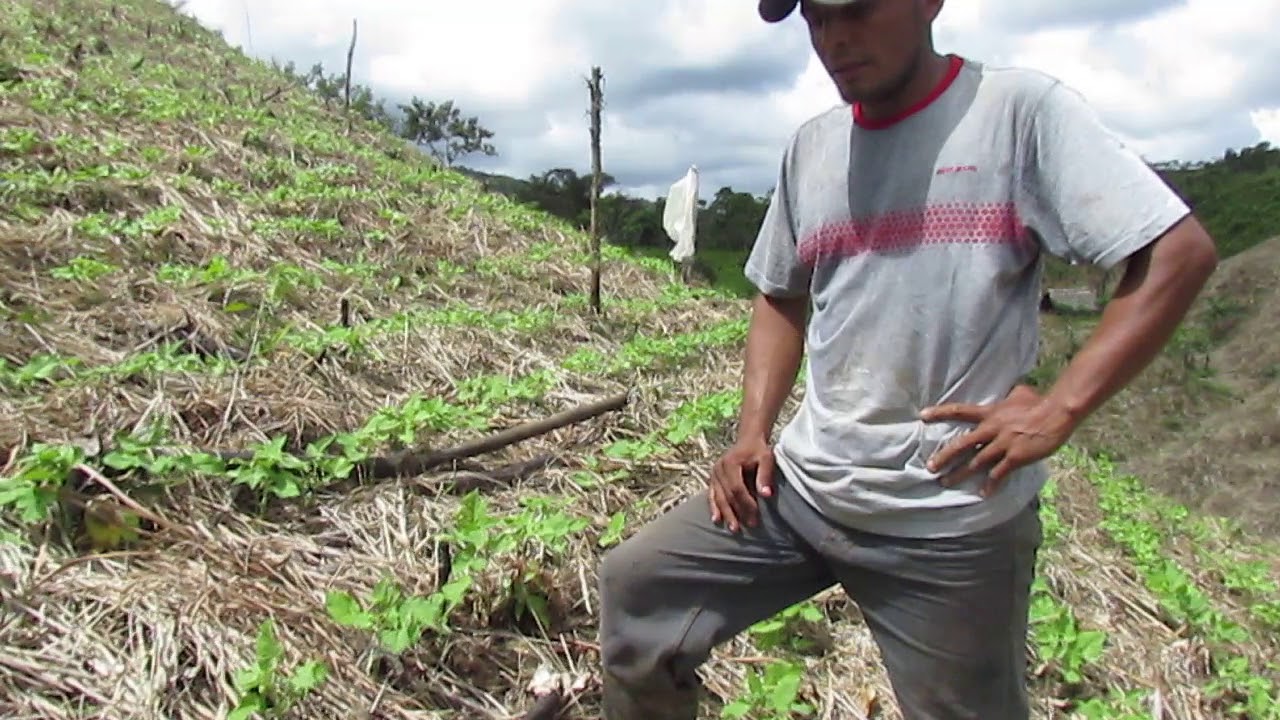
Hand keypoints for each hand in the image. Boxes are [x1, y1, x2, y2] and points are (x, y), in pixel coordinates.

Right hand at [708, 439, 775, 531]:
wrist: (748, 440)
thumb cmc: (759, 450)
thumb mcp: (766, 458)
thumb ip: (765, 475)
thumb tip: (766, 495)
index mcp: (731, 463)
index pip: (737, 488)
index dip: (746, 504)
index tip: (755, 517)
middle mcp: (719, 469)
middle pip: (727, 495)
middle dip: (738, 512)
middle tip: (749, 526)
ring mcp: (714, 474)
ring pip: (718, 497)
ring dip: (726, 514)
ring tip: (734, 529)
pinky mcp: (713, 479)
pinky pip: (712, 495)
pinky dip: (714, 508)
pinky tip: (717, 520)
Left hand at [920, 385, 1077, 497]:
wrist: (1056, 414)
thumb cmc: (1039, 402)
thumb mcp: (1020, 393)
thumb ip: (1009, 394)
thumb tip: (1012, 390)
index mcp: (990, 413)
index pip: (960, 411)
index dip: (940, 412)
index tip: (923, 416)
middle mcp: (991, 429)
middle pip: (962, 444)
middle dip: (944, 456)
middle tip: (930, 467)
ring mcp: (1003, 444)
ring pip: (976, 462)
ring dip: (959, 474)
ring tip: (945, 483)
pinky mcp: (1015, 458)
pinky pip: (999, 474)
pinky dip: (990, 484)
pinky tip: (983, 493)